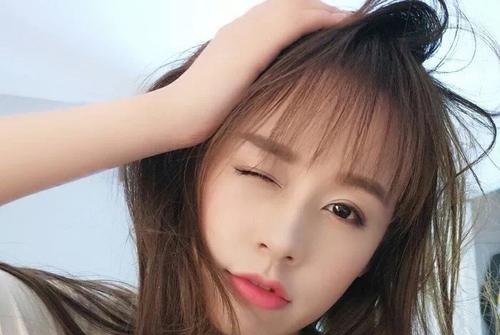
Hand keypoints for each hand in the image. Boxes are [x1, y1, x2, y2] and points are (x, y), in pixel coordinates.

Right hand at [166, 0, 351, 147]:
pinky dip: (323, 17)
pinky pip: (297, 19)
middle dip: (315, 9)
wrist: (179, 113)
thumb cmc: (196, 114)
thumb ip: (241, 86)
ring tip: (347, 20)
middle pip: (287, 5)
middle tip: (341, 20)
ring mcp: (247, 31)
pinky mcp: (256, 42)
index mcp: (234, 38)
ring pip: (295, 6)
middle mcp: (241, 27)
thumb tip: (256, 98)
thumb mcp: (224, 94)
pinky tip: (343, 24)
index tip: (318, 28)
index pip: (272, 17)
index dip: (299, 17)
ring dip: (324, 10)